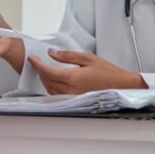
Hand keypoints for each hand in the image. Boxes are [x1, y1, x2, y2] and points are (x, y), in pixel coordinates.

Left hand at [30, 49, 146, 94]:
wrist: (122, 87)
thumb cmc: (109, 73)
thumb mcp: (88, 58)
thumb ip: (68, 56)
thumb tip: (52, 52)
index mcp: (73, 78)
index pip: (47, 72)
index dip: (37, 65)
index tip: (32, 58)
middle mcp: (70, 90)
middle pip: (46, 81)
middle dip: (40, 71)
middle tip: (38, 62)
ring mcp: (72, 97)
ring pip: (50, 89)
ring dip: (45, 79)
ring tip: (45, 70)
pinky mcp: (75, 101)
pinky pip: (57, 95)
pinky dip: (52, 87)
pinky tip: (54, 81)